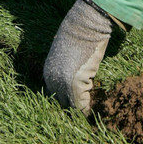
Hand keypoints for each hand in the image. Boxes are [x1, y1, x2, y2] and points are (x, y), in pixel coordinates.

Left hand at [43, 0, 113, 114]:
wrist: (86, 24)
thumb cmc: (81, 33)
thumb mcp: (71, 52)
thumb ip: (70, 67)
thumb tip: (79, 76)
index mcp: (49, 71)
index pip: (55, 95)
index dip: (67, 102)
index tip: (77, 109)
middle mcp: (52, 79)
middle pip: (61, 103)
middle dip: (72, 111)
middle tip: (84, 119)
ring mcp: (62, 83)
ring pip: (71, 107)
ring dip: (80, 113)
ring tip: (89, 119)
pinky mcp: (74, 86)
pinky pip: (81, 106)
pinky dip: (88, 111)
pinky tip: (94, 112)